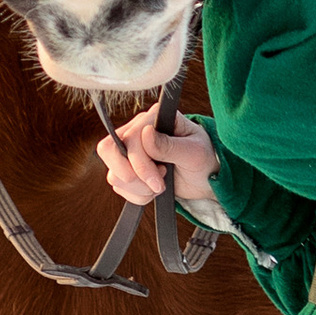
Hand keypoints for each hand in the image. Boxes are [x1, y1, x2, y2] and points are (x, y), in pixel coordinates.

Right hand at [98, 105, 219, 207]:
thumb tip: (145, 135)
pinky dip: (136, 195)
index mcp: (153, 118)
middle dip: (132, 176)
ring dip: (138, 188)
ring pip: (113, 173)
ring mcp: (130, 151)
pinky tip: (154, 191)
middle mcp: (137, 130)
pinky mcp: (128, 169)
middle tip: (156, 186)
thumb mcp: (194, 153)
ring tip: (160, 187)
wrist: (206, 179)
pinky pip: (118, 186)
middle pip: (109, 150)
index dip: (140, 163)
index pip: (130, 137)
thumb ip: (170, 145)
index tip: (160, 179)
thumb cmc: (204, 159)